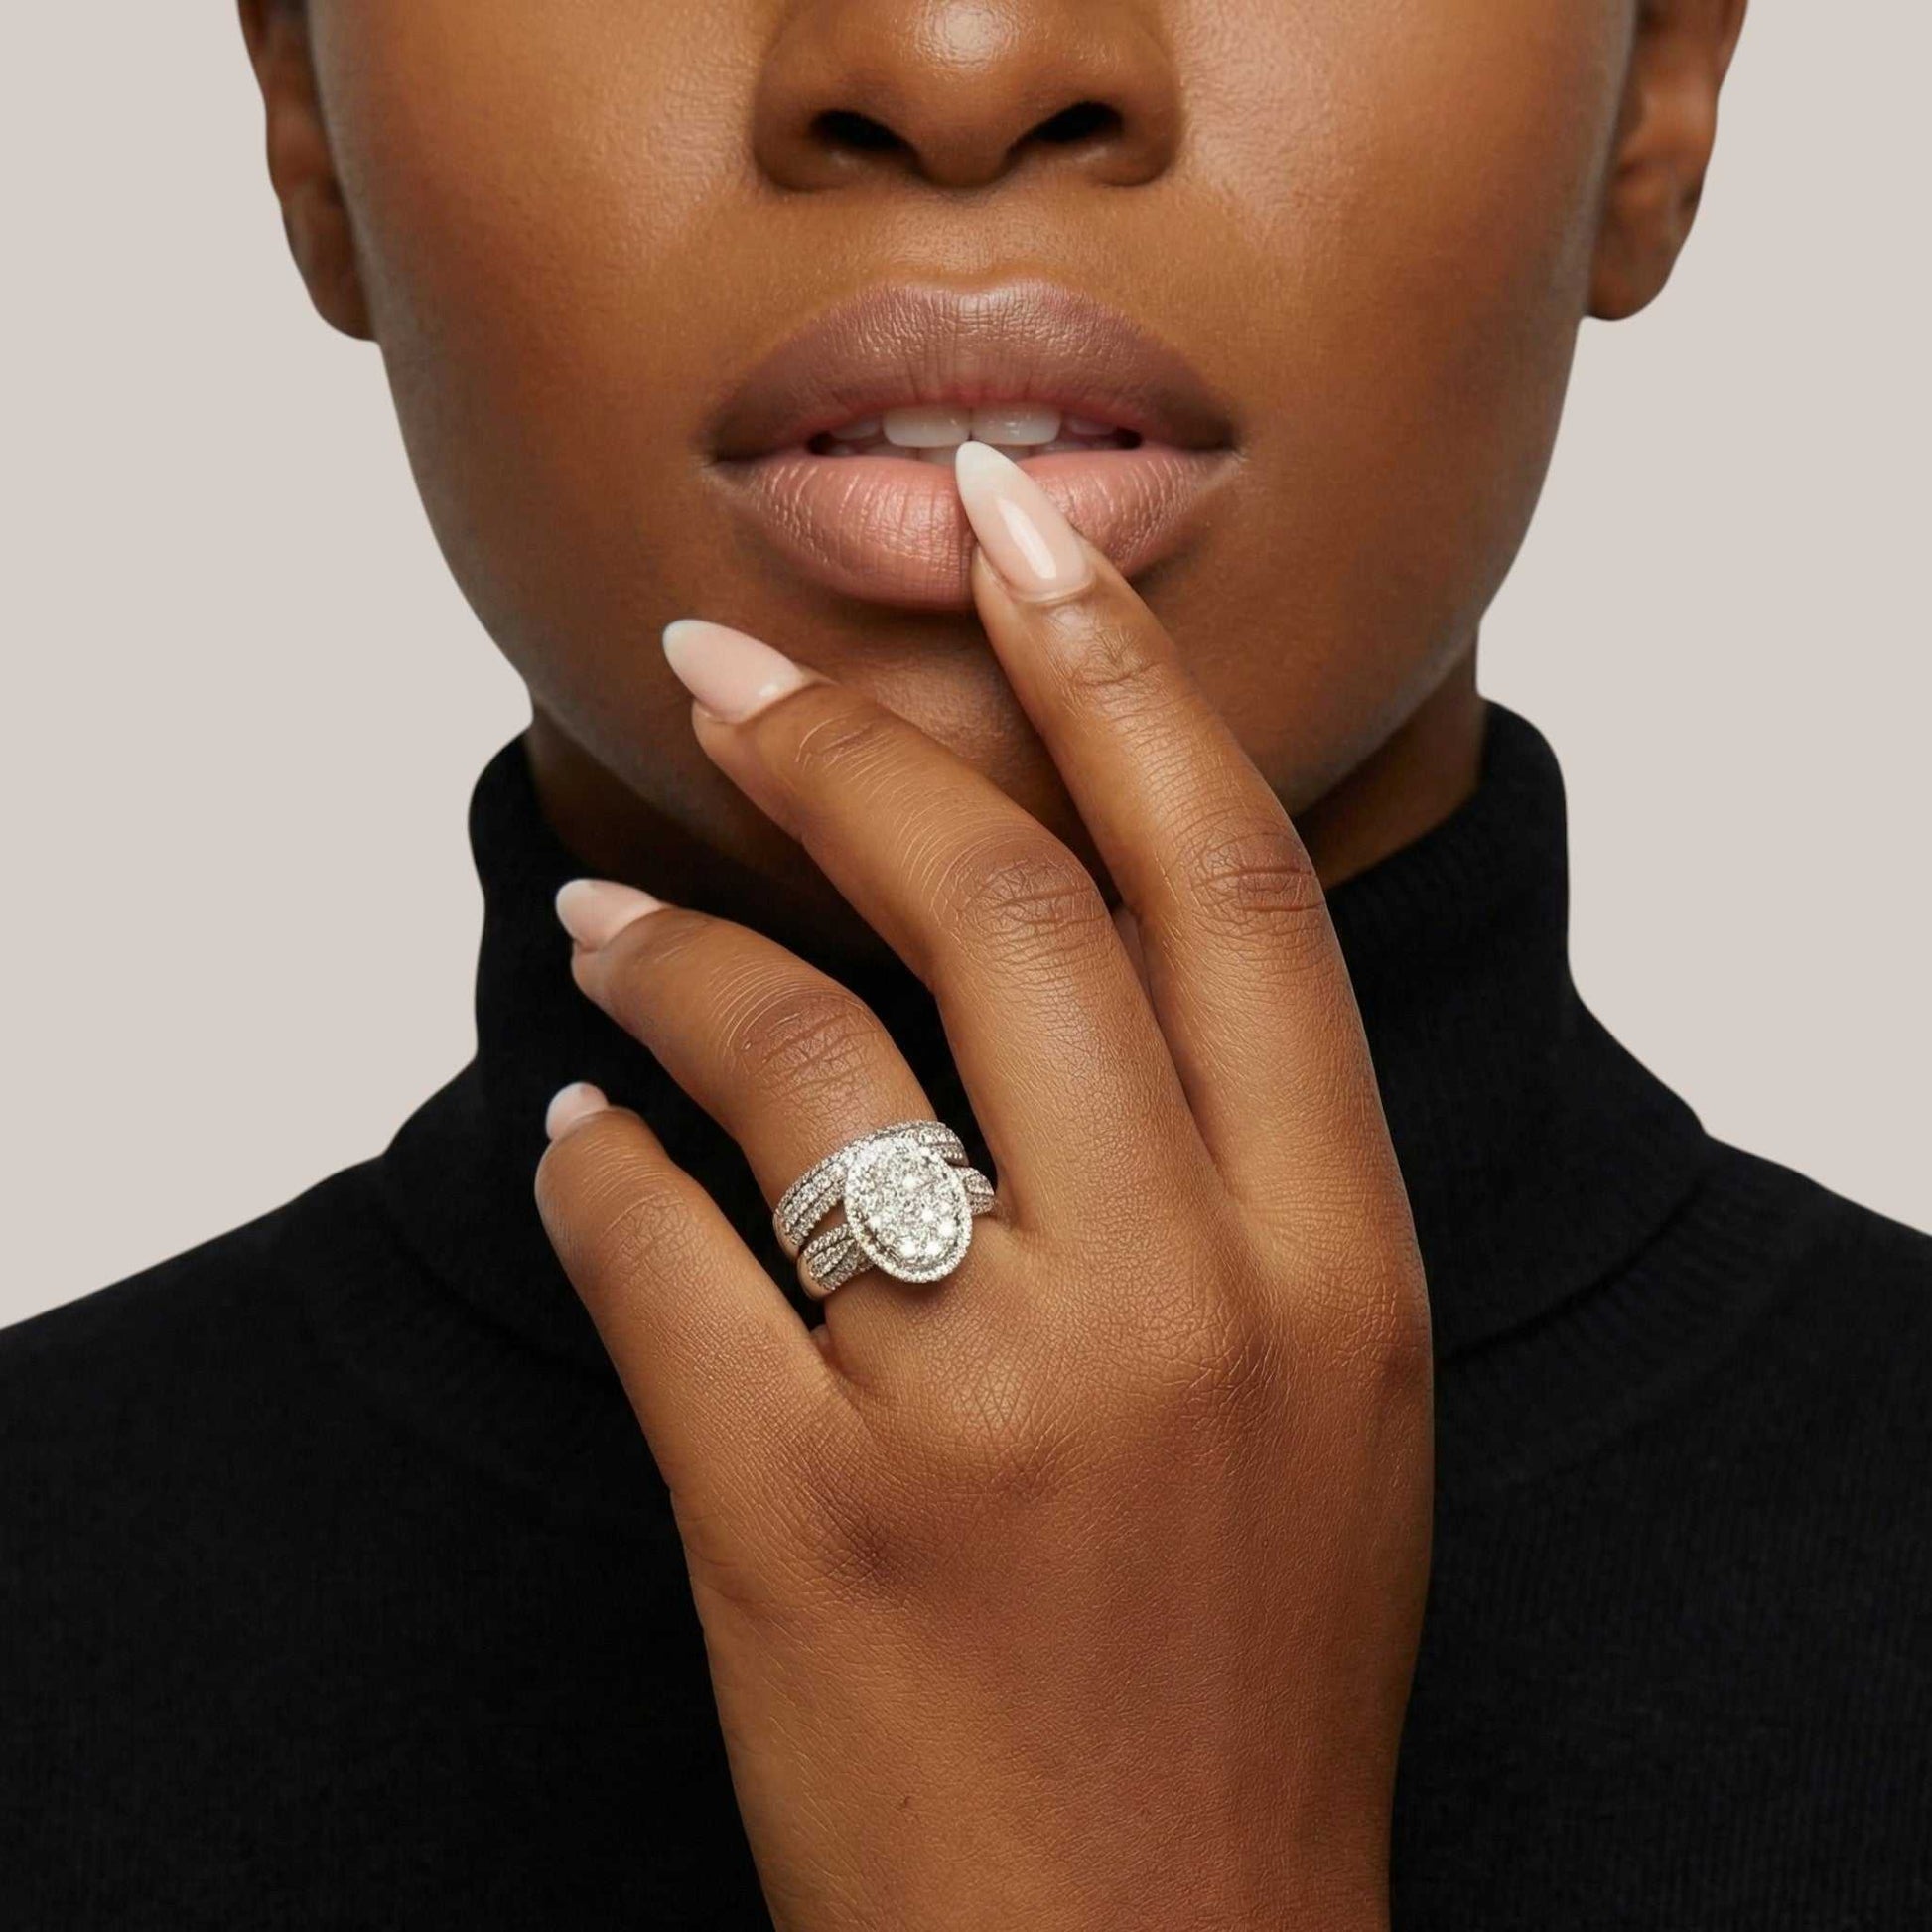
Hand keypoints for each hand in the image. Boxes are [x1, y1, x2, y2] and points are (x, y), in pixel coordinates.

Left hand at [536, 443, 1431, 1931]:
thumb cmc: (1240, 1669)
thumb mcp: (1322, 1390)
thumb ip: (1227, 1165)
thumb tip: (1063, 957)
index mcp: (1335, 1253)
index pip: (1221, 876)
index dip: (1111, 672)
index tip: (1015, 530)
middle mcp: (1183, 1299)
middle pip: (999, 900)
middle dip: (846, 743)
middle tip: (727, 663)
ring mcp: (991, 1410)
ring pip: (794, 1052)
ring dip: (672, 954)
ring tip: (606, 920)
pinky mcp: (806, 1519)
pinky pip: (654, 1253)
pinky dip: (594, 1170)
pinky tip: (583, 1149)